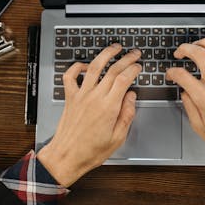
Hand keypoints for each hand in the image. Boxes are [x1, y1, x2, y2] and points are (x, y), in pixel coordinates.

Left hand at [37, 44, 141, 185]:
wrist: (66, 157)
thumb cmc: (90, 151)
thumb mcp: (118, 138)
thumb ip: (127, 114)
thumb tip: (131, 97)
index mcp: (108, 107)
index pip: (124, 79)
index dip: (133, 69)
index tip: (139, 66)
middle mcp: (94, 97)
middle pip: (112, 69)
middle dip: (126, 58)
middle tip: (134, 53)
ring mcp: (81, 95)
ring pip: (94, 66)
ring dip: (105, 54)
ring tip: (114, 48)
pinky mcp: (70, 98)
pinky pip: (70, 76)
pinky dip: (77, 66)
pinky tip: (85, 65)